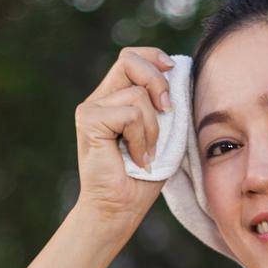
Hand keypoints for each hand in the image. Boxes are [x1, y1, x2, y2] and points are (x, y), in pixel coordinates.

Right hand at [73, 46, 175, 223]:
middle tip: (167, 111)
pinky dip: (141, 139)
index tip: (173, 71)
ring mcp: (91, 108)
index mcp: (116, 98)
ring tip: (146, 154)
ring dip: (153, 129)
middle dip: (157, 82)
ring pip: (137, 95)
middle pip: (129, 60)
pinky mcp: (88, 119)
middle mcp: (101, 98)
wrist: (119, 209)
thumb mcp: (164, 136)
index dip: (154, 58)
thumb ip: (166, 108)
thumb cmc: (141, 179)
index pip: (132, 58)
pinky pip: (129, 115)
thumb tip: (180, 76)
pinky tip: (137, 159)